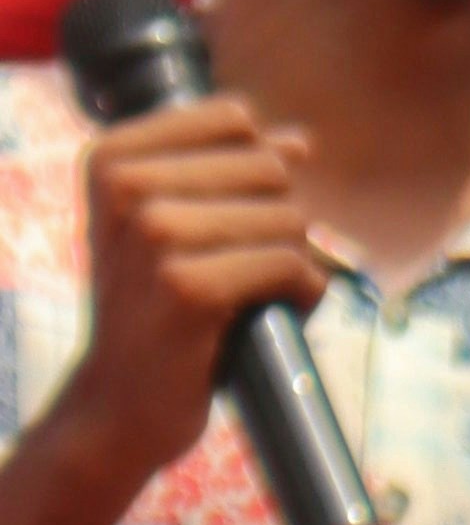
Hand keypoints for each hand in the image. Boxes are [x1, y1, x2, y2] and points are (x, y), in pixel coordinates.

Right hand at [47, 96, 328, 505]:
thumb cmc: (154, 308)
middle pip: (269, 167)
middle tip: (236, 268)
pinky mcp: (188, 288)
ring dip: (291, 261)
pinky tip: (270, 315)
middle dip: (277, 219)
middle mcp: (126, 188)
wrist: (118, 405)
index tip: (220, 218)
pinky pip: (291, 265)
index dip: (254, 168)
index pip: (235, 119)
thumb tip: (298, 141)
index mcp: (113, 159)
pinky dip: (302, 293)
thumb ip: (232, 172)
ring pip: (289, 217)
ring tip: (248, 295)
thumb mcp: (175, 224)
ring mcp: (154, 236)